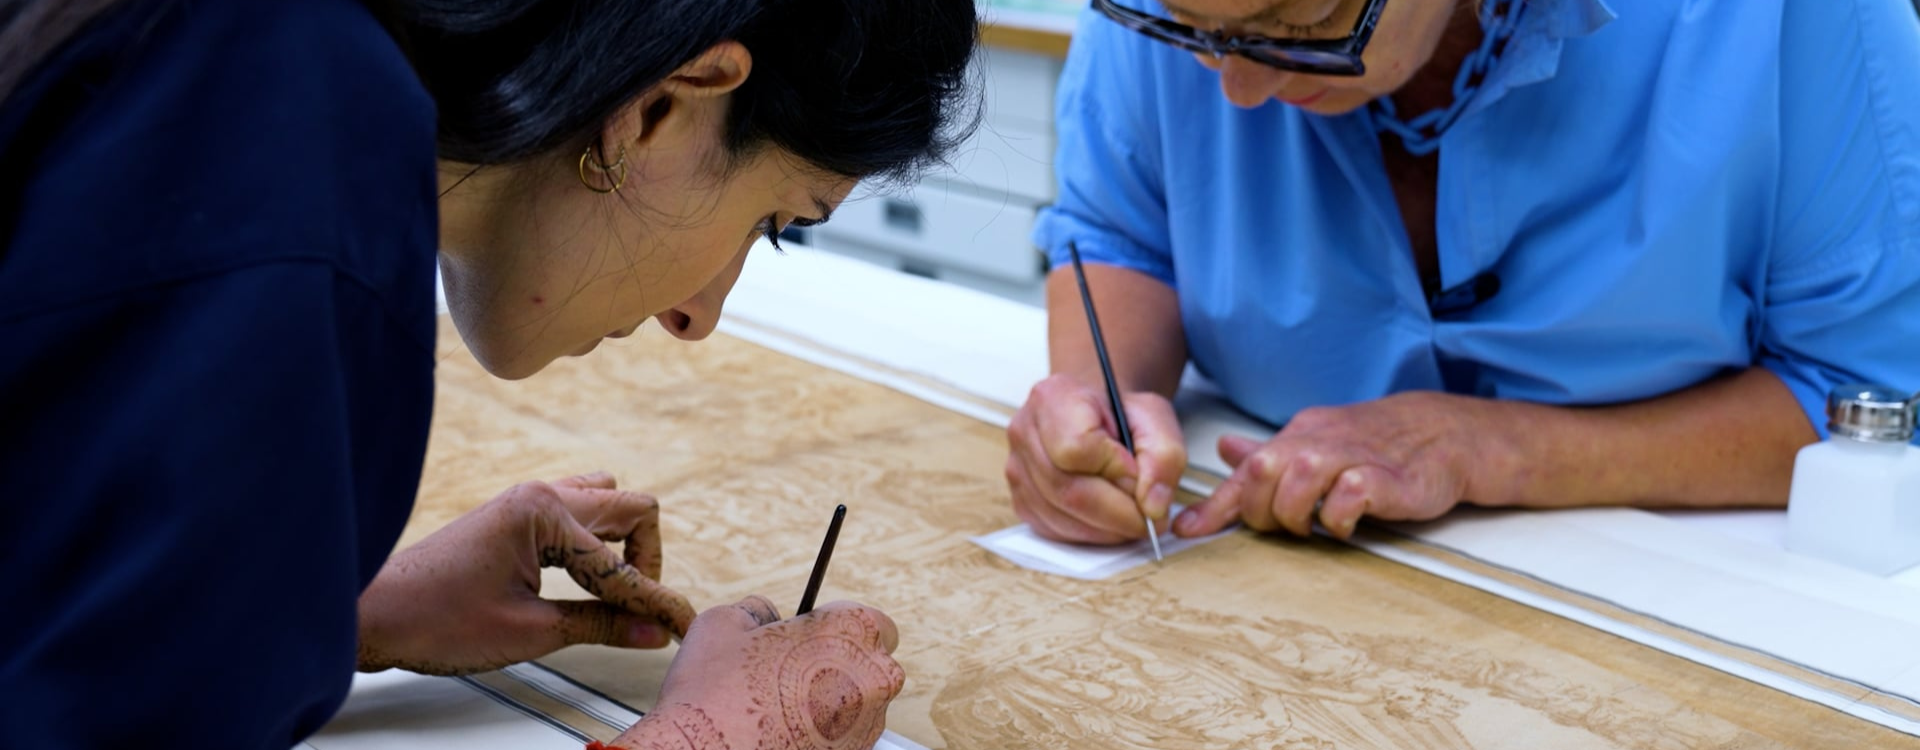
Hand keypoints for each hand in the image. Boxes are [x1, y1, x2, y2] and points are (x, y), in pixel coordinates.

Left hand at [356, 471, 696, 674]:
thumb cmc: (436, 620)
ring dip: (624, 544)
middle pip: (631, 511)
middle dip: (646, 563)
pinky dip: (597, 542)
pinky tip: (590, 577)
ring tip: (619, 592)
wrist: (376, 616)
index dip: (654, 601)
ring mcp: (527, 501)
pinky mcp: (517, 515)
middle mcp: (540, 494)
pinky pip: (579, 511)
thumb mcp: (531, 633)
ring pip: (607, 503)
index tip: (680, 626)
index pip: (621, 563)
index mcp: (543, 513)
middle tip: (645, 609)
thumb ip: (603, 626)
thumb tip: (655, 630)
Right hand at [611, 597, 904, 749]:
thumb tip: (766, 614)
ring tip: (782, 703)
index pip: (873, 621)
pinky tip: (785, 727)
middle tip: (793, 671)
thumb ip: (760, 610)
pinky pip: (846, 733)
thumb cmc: (714, 691)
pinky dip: (823, 730)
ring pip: (859, 701)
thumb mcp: (725, 623)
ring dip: (830, 698)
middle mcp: (874, 677)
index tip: (812, 638)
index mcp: (853, 631)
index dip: (838, 629)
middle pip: (870, 663)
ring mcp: (868, 723)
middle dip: (838, 664)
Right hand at [1004, 373, 1187, 543]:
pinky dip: (1092, 534)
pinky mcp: (1022, 501)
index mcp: (1052, 398)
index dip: (1115, 471)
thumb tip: (1152, 506)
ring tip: (1132, 513)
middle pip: (1069, 492)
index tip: (1138, 472)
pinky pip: (1057, 531)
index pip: (1076, 449)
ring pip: (1063, 518)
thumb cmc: (1120, 415)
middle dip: (1119, 513)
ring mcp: (1017, 470)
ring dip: (1108, 528)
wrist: (1096, 417)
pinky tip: (1109, 518)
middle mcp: (1025, 433)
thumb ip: (1164, 457)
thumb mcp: (1156, 419)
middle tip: (1150, 515)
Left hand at [1175, 392, 1510, 539]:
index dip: (1214, 504)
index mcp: (1299, 436)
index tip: (1185, 529)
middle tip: (1281, 527)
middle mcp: (1320, 443)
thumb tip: (1227, 449)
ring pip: (1297, 480)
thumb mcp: (1319, 442)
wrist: (1447, 434)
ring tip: (1313, 527)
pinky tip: (1346, 523)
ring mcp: (1353, 458)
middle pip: (1261, 472)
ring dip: (1294, 514)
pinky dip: (1338, 516)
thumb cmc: (1379, 444)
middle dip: (1258, 511)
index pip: (1246, 469)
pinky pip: (1348, 495)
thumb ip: (1273, 453)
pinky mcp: (1387, 478)